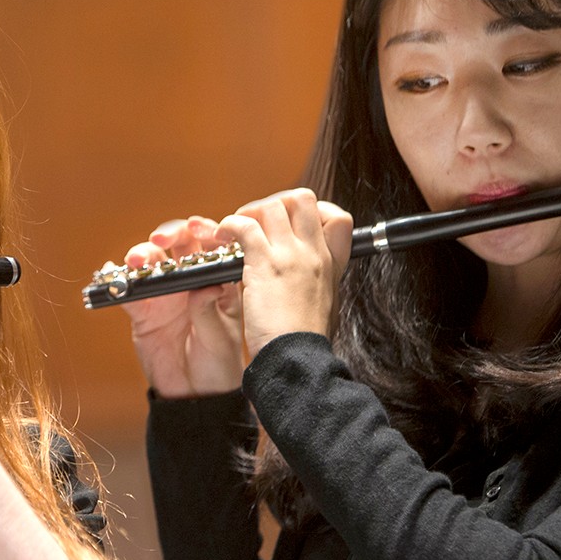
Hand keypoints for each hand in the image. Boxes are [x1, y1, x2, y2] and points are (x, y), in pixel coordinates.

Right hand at [122, 216, 244, 397]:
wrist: (197, 396)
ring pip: (152, 262)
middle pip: (178, 245)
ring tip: (136, 261)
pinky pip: (128, 292)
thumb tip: (205, 286)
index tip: (196, 229)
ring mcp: (165, 295)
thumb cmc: (220, 365)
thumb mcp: (222, 339)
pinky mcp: (143, 312)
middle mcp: (190, 281)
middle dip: (169, 235)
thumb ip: (210, 311)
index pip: (210, 246)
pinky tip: (113, 279)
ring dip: (142, 255)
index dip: (203, 231)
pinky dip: (119, 284)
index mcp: (216, 280)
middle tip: (160, 240)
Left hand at [216, 188, 352, 358]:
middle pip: (302, 199)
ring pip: (272, 206)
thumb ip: (316, 282)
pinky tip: (222, 235)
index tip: (293, 225)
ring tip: (235, 230)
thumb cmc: (303, 342)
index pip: (339, 218)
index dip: (315, 212)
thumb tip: (301, 273)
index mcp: (331, 265)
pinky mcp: (264, 264)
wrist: (296, 360)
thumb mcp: (324, 306)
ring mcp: (291, 256)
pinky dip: (229, 224)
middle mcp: (314, 254)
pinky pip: (245, 226)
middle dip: (275, 202)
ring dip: (248, 212)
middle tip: (258, 221)